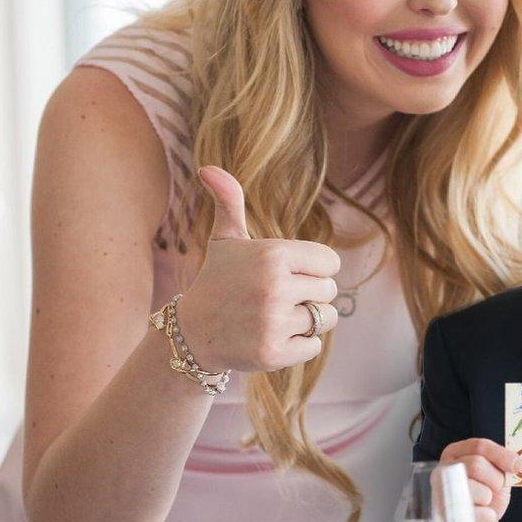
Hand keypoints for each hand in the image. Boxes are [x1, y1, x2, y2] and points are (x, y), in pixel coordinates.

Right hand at [175, 165, 339, 371]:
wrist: (191, 334)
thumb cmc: (218, 281)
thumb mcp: (225, 240)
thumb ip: (229, 201)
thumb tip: (209, 167)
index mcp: (273, 255)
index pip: (330, 263)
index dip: (314, 269)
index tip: (289, 274)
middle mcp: (274, 287)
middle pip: (329, 291)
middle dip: (309, 295)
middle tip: (277, 299)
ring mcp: (273, 322)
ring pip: (325, 319)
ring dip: (306, 321)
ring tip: (274, 317)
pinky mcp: (273, 353)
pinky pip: (313, 346)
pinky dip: (298, 346)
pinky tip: (271, 337)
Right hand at [440, 438, 521, 521]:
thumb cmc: (484, 492)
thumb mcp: (494, 472)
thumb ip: (502, 462)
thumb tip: (517, 463)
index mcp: (455, 453)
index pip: (479, 446)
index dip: (501, 455)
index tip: (517, 465)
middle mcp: (443, 469)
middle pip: (477, 465)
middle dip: (496, 479)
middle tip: (496, 487)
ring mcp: (442, 494)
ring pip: (480, 491)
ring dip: (490, 499)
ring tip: (484, 502)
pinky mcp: (447, 518)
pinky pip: (479, 514)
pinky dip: (488, 516)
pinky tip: (482, 515)